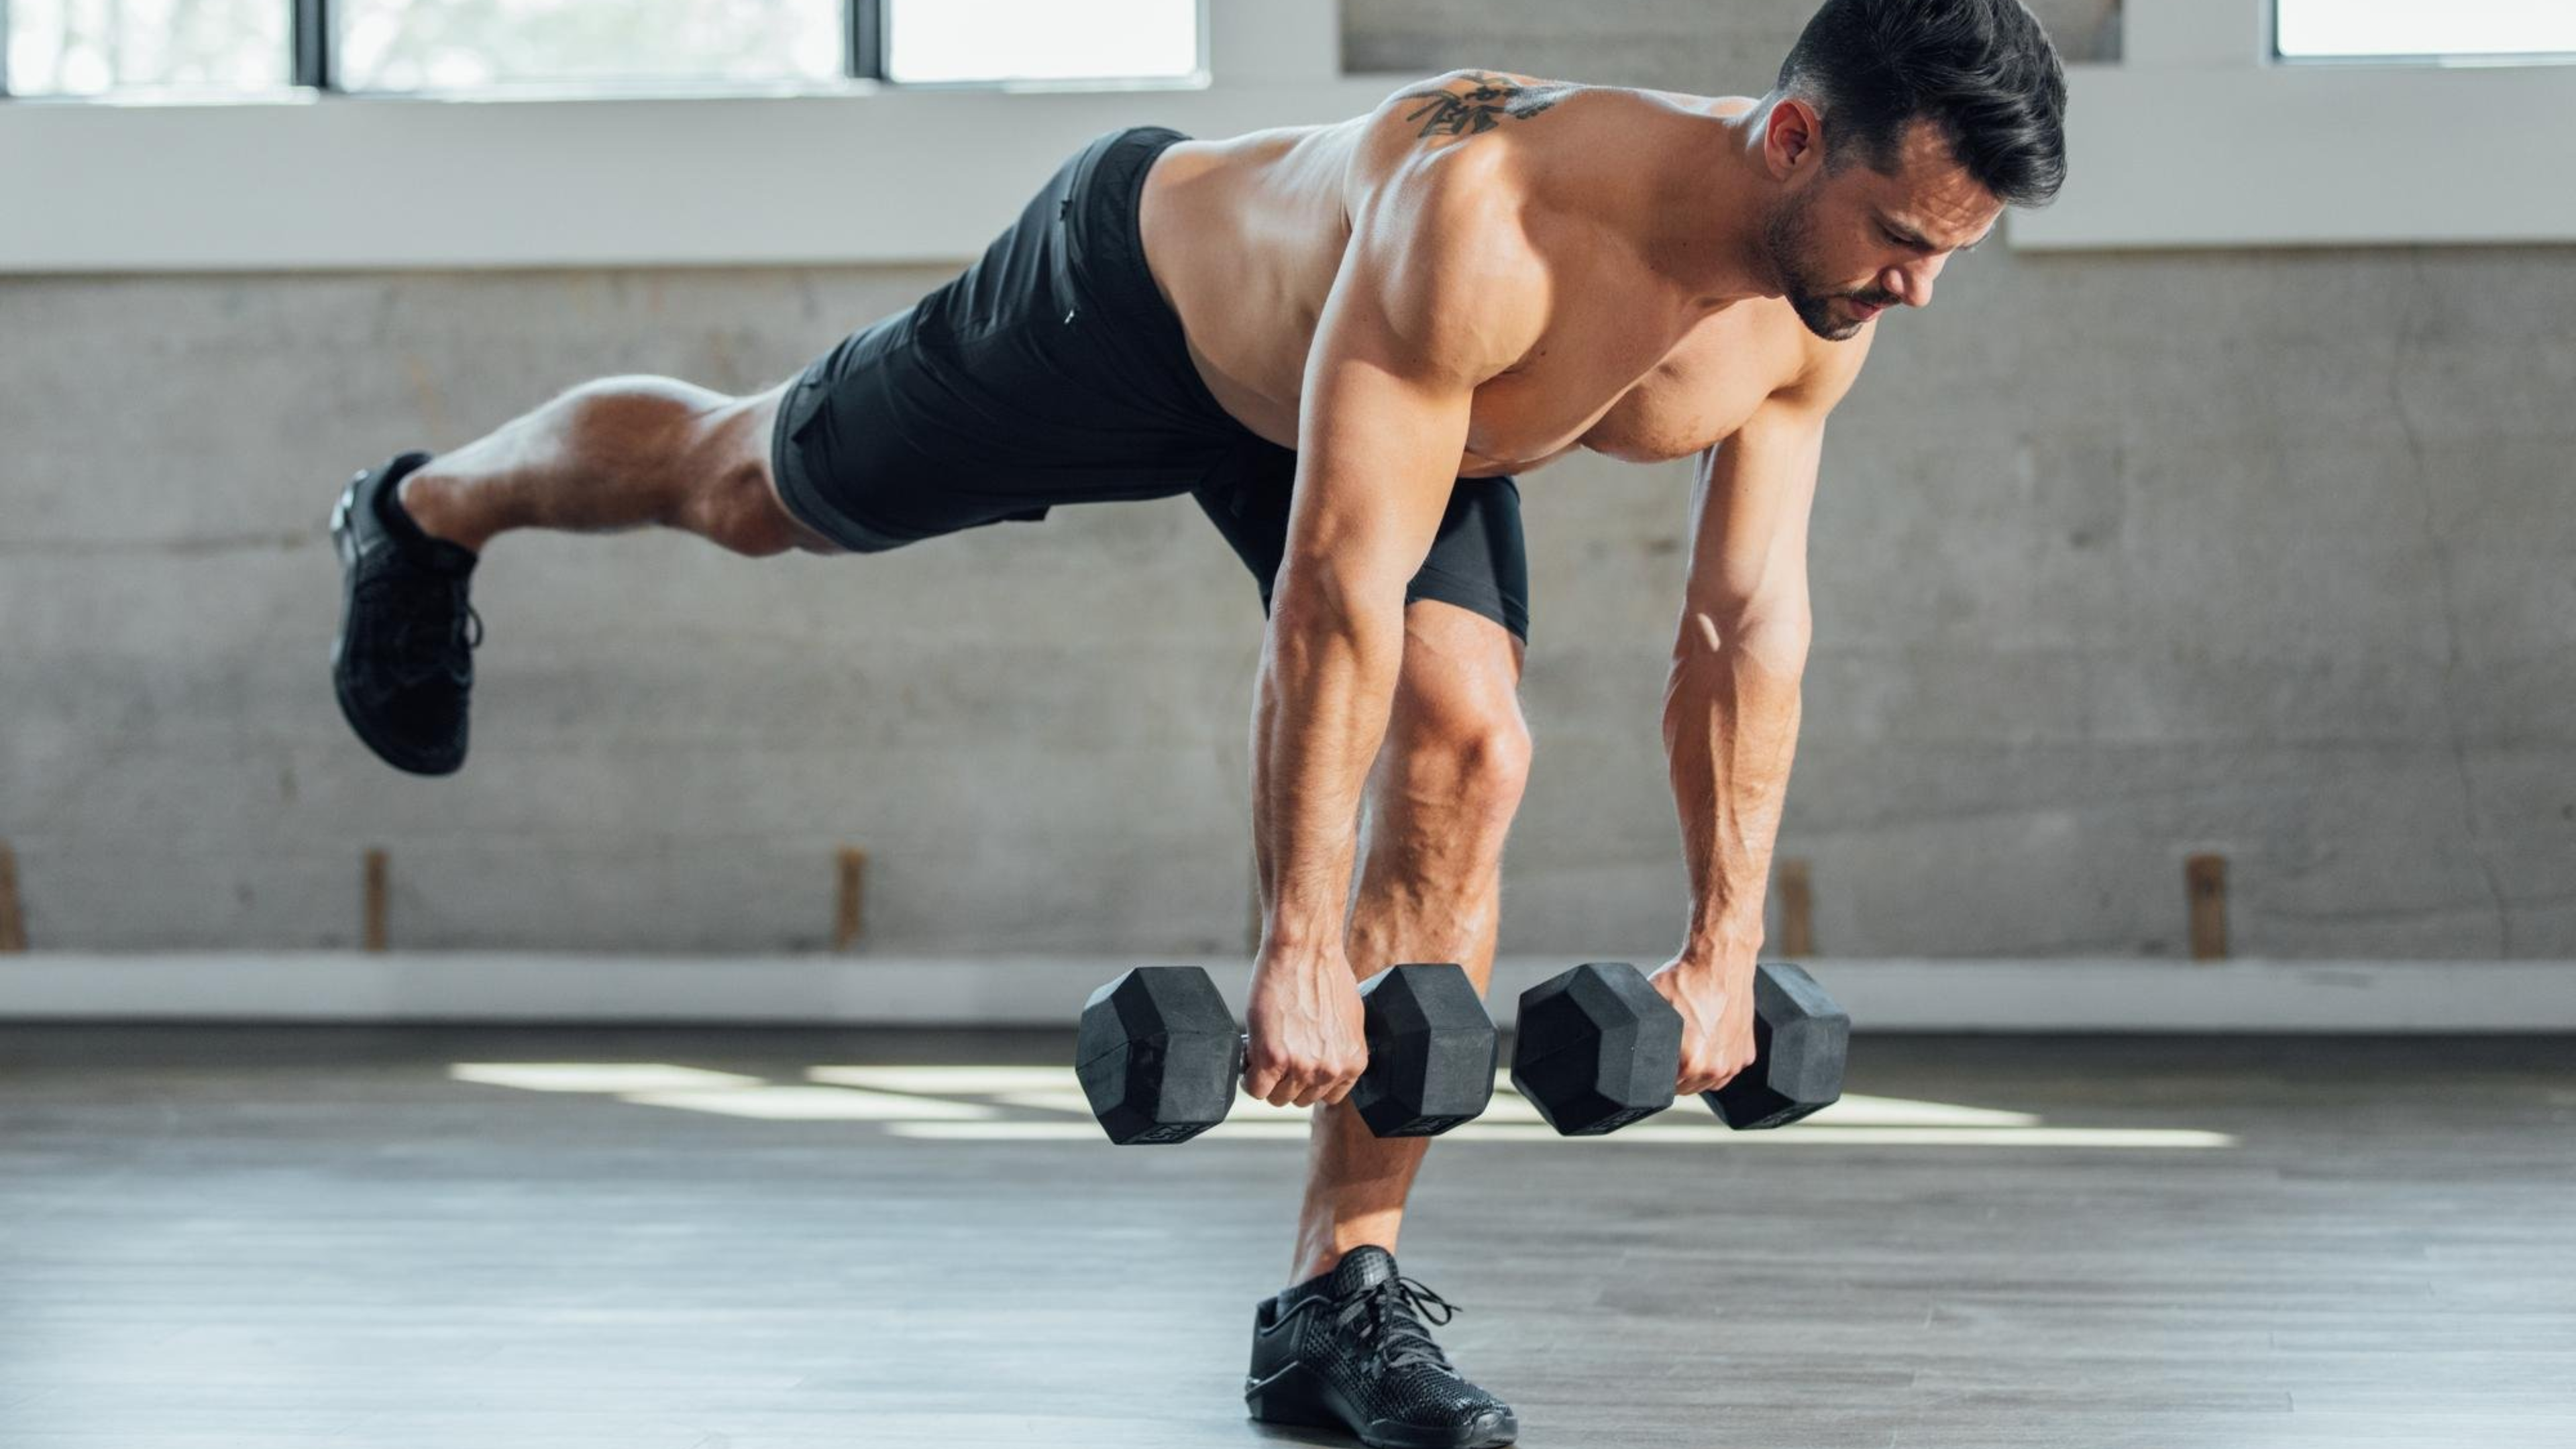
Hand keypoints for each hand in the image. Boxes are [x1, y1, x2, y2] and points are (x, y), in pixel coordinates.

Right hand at [1244, 951, 1368, 1108]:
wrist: (1304, 949)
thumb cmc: (1324, 972)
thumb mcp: (1347, 1019)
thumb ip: (1338, 1049)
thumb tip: (1322, 1060)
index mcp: (1353, 1063)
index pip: (1326, 1097)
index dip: (1307, 1080)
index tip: (1297, 1066)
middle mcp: (1330, 1070)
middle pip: (1299, 1099)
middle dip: (1286, 1078)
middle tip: (1277, 1051)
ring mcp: (1302, 1067)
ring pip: (1275, 1097)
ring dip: (1266, 1076)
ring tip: (1265, 1046)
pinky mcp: (1272, 1058)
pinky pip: (1254, 1088)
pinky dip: (1248, 1076)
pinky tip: (1251, 1053)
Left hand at [1647, 958, 1755, 1095]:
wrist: (1721, 960)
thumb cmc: (1686, 980)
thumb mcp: (1652, 1007)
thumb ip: (1644, 1035)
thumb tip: (1627, 1045)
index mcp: (1689, 1062)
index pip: (1665, 1087)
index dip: (1656, 1076)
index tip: (1654, 1062)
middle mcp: (1714, 1068)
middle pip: (1686, 1088)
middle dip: (1676, 1076)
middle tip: (1670, 1052)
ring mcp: (1733, 1063)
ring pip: (1707, 1083)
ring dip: (1697, 1073)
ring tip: (1688, 1048)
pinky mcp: (1747, 1054)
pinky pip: (1727, 1071)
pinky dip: (1717, 1064)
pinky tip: (1707, 1046)